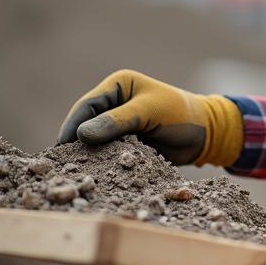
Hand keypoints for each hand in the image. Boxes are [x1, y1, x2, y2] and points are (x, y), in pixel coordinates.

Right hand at [58, 70, 243, 166]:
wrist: (203, 134)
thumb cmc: (180, 114)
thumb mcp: (150, 112)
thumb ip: (118, 121)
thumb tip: (82, 134)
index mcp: (117, 86)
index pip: (86, 106)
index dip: (72, 127)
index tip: (62, 149)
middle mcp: (112, 104)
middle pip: (82, 125)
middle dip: (74, 145)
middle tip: (63, 167)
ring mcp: (114, 125)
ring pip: (89, 143)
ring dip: (84, 157)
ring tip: (73, 175)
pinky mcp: (118, 144)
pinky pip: (101, 155)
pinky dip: (96, 165)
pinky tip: (90, 178)